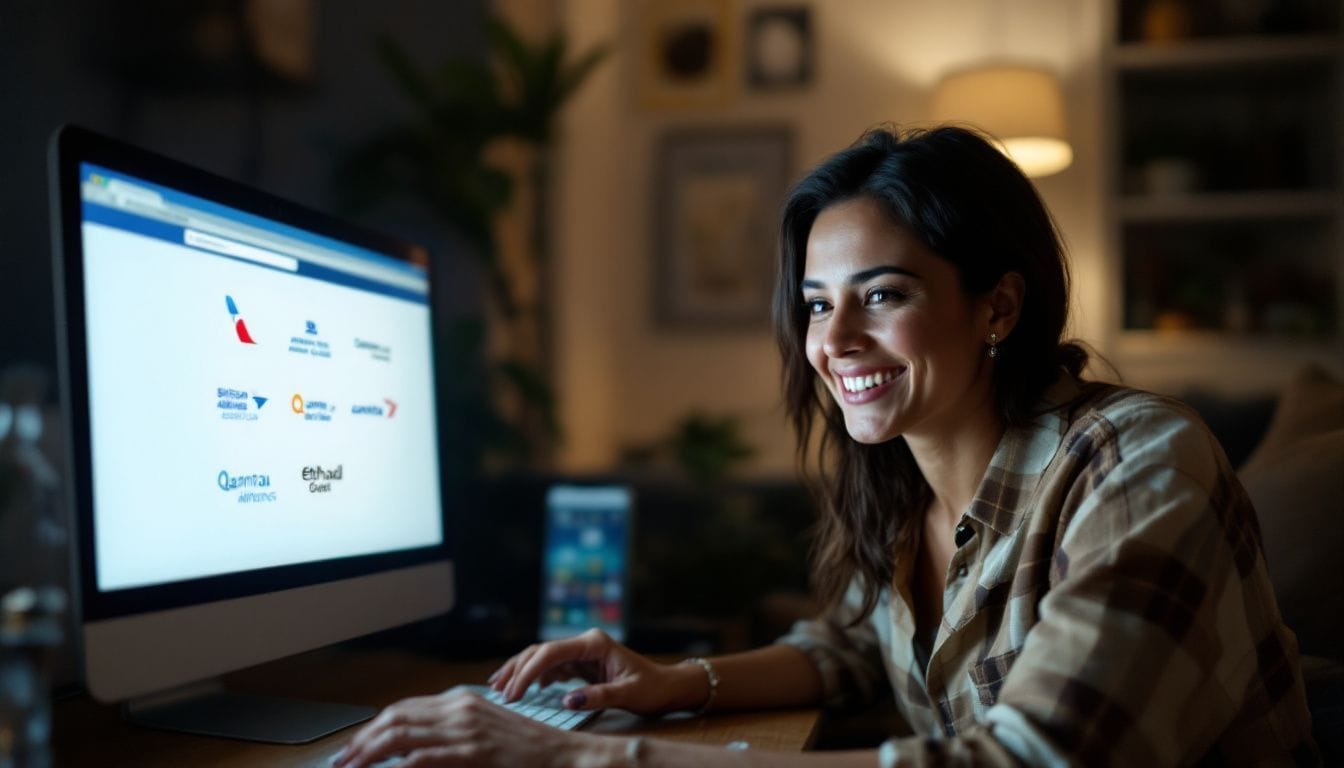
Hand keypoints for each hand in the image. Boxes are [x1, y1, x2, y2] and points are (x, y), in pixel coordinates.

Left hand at [333, 687, 609, 767]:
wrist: (562, 755)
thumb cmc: (525, 749)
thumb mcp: (484, 732)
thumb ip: (451, 732)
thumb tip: (413, 747)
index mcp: (462, 701)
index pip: (403, 708)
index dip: (372, 726)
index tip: (353, 745)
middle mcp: (460, 709)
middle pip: (395, 718)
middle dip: (362, 740)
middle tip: (341, 760)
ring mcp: (466, 730)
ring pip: (401, 735)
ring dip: (369, 752)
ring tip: (350, 767)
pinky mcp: (474, 752)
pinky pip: (424, 757)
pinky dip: (400, 765)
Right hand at [489, 628, 685, 714]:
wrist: (667, 686)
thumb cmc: (652, 688)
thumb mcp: (628, 695)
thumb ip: (598, 696)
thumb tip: (566, 701)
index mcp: (595, 643)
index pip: (551, 652)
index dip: (528, 671)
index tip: (513, 692)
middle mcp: (585, 643)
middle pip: (541, 651)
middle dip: (518, 670)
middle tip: (499, 692)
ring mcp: (582, 652)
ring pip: (542, 657)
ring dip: (521, 670)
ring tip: (499, 686)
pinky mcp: (581, 664)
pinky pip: (551, 666)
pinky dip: (534, 676)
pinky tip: (522, 688)